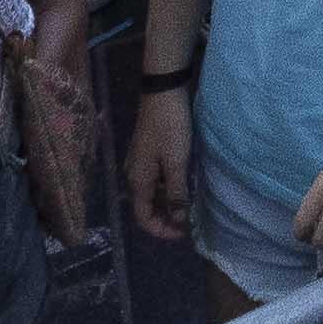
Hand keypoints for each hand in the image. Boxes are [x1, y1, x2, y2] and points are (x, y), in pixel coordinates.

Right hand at [118, 74, 201, 253]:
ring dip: (168, 203)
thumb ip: (176, 192)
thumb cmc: (169, 127)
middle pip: (146, 207)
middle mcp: (134, 174)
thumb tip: (178, 220)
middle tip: (188, 222)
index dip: (161, 230)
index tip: (182, 233)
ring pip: (152, 193)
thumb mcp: (176, 162)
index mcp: (137, 180)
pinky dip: (168, 188)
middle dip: (165, 218)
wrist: (163, 90)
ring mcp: (140, 162)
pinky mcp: (149, 152)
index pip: (143, 217)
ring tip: (188, 206)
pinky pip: (156, 179)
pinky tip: (183, 185)